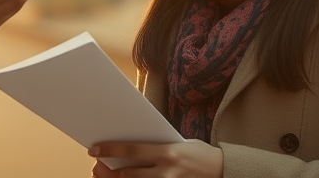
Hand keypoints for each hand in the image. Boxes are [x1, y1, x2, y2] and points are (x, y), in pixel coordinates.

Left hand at [89, 141, 222, 177]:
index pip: (132, 149)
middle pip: (129, 173)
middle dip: (109, 171)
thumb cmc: (199, 153)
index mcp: (167, 152)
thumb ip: (157, 148)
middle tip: (96, 166)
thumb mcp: (179, 143)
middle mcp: (166, 170)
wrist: (224, 170)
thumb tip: (132, 149)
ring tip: (107, 174)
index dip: (111, 149)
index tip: (94, 149)